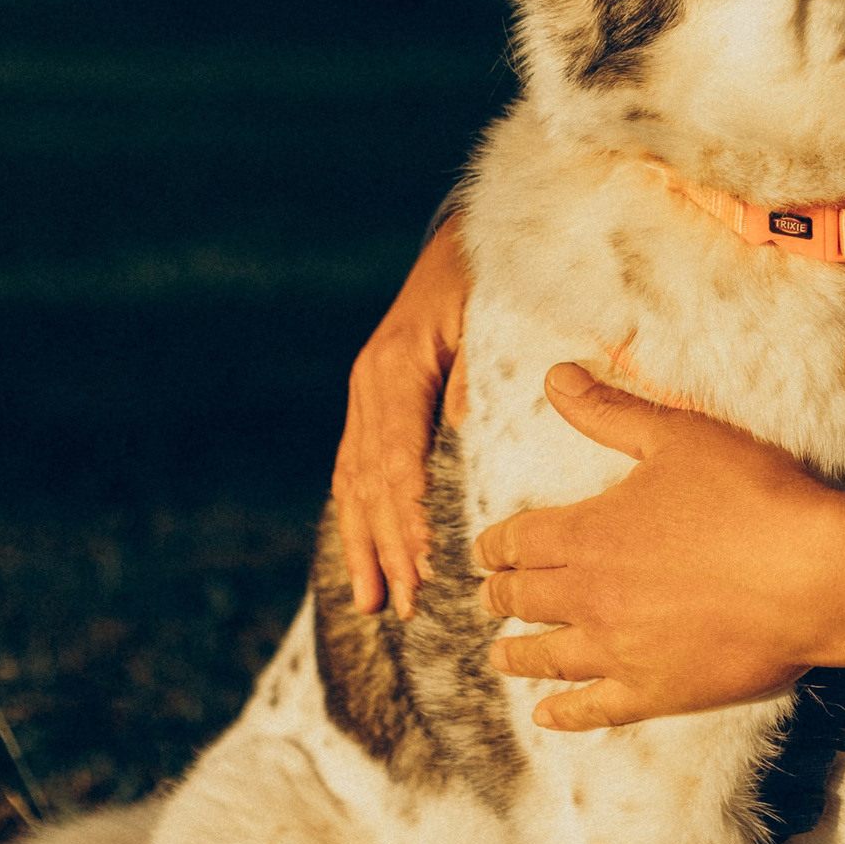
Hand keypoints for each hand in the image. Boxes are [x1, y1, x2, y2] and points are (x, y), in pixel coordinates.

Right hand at [331, 218, 470, 617]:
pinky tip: (364, 563)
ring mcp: (364, 396)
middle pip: (371, 481)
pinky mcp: (371, 406)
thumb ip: (477, 370)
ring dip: (365, 546)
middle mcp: (370, 385)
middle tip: (406, 603)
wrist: (463, 239)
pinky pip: (356, 472)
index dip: (407, 512)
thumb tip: (466, 429)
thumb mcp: (488, 312)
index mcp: (396, 366)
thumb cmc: (488, 277)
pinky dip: (359, 520)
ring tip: (374, 604)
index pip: (396, 454)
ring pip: (355, 484)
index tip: (423, 560)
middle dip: (387, 546)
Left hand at [476, 365, 844, 731]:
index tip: (485, 549)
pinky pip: (594, 709)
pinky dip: (564, 714)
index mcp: (587, 533)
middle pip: (524, 598)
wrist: (812, 575)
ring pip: (547, 657)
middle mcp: (589, 596)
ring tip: (500, 656)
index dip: (496, 543)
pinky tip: (548, 715)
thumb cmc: (751, 496)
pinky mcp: (655, 691)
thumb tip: (553, 377)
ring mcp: (619, 650)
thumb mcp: (678, 436)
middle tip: (489, 596)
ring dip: (517, 655)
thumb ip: (609, 411)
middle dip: (501, 594)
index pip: (519, 539)